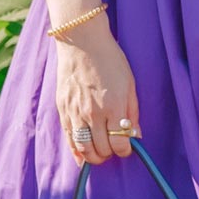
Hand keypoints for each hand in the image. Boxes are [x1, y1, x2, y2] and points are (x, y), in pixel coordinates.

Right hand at [55, 24, 141, 163]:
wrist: (82, 41)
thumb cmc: (110, 60)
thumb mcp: (129, 84)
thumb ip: (132, 112)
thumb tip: (135, 136)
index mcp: (113, 106)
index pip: (119, 143)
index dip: (125, 150)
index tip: (127, 148)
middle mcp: (93, 113)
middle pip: (101, 149)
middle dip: (110, 154)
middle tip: (114, 149)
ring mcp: (75, 112)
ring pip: (83, 148)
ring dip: (93, 157)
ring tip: (100, 153)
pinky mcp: (62, 109)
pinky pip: (69, 138)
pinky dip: (76, 151)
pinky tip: (82, 156)